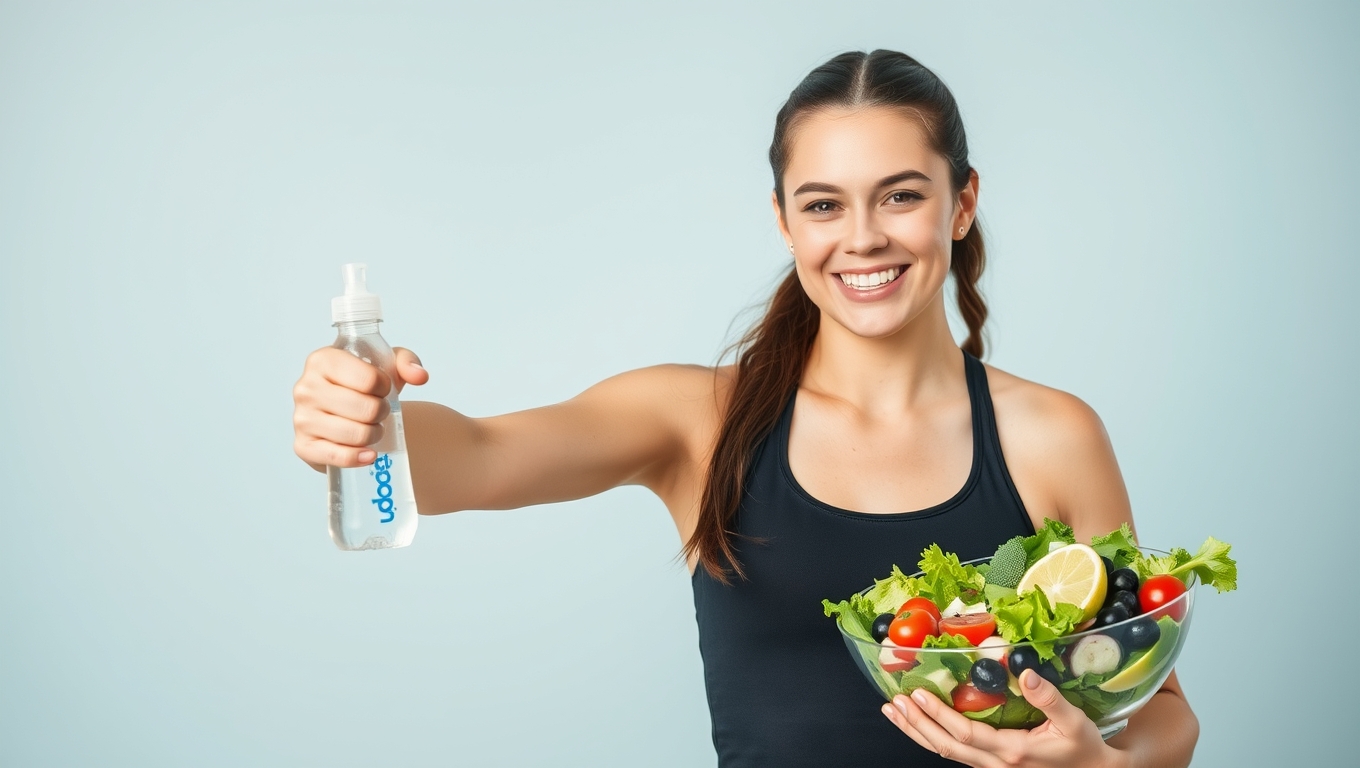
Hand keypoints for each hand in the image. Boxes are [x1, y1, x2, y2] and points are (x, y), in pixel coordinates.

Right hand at [292, 346, 428, 470]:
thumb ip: (406, 362)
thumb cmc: (362, 385)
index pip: (368, 379)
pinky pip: (338, 456)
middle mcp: (306, 387)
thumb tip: (420, 376)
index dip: (385, 387)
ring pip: (354, 433)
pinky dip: (358, 457)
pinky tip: (370, 455)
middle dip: (381, 412)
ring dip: (373, 434)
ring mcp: (301, 418)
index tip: (382, 389)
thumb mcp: (385, 364)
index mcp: (322, 360)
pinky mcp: (303, 446)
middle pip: (364, 408)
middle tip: (380, 412)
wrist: (343, 411)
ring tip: (373, 428)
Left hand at [882, 669, 1127, 767]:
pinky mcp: (990, 764)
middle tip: (894, 703)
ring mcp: (991, 767)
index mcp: (1013, 751)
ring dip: (917, 732)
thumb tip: (1027, 673)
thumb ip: (1049, 698)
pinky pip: (955, 752)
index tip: (918, 696)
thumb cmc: (1083, 747)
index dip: (938, 716)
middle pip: (946, 746)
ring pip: (946, 752)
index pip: (965, 735)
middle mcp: (997, 763)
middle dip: (916, 725)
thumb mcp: (1074, 721)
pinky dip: (932, 736)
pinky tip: (919, 722)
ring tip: (894, 712)